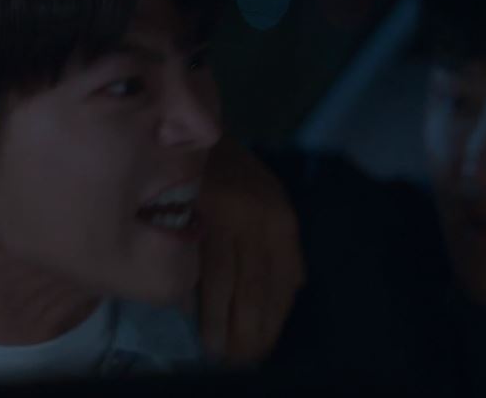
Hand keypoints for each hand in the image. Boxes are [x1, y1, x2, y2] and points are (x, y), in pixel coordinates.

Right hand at [197, 140, 304, 364]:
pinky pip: (192, 262)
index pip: (281, 281)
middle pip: (254, 288)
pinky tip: (189, 316)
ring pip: (222, 282)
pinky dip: (192, 294)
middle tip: (239, 361)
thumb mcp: (269, 198)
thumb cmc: (230, 170)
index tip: (264, 349)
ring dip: (219, 323)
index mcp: (280, 218)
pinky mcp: (188, 210)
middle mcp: (257, 217)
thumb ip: (283, 243)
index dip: (274, 321)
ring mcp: (222, 213)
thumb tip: (296, 287)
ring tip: (216, 352)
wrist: (191, 125)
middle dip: (248, 330)